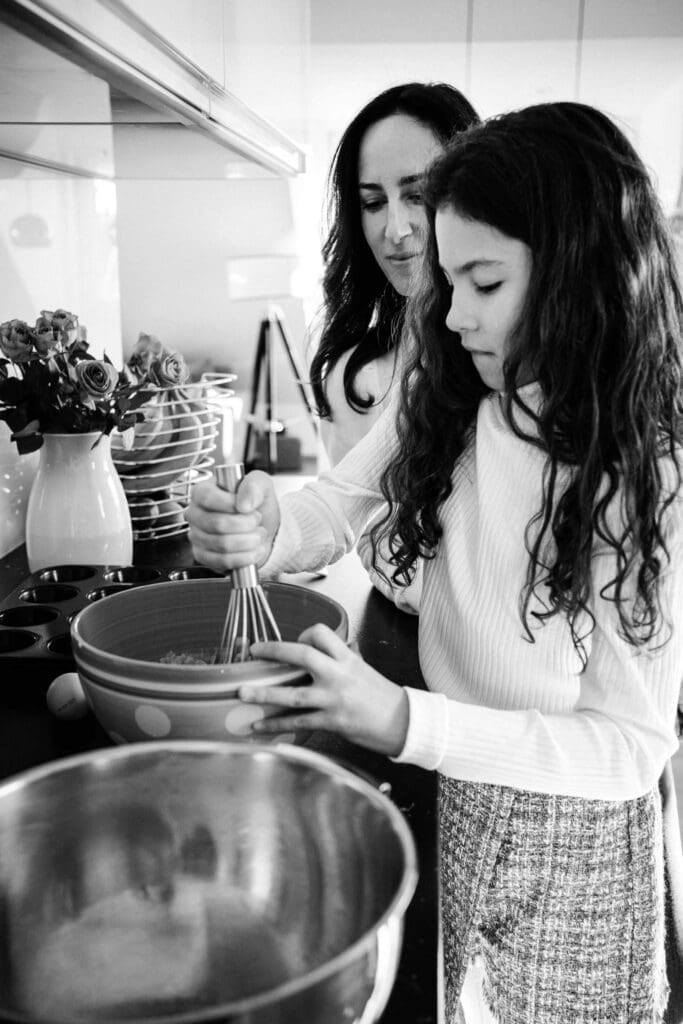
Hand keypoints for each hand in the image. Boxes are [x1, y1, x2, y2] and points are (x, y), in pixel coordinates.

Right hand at [185, 470, 280, 572]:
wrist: (263, 529)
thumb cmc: (257, 505)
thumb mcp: (262, 484)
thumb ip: (254, 485)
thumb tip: (243, 503)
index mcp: (202, 492)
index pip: (207, 497)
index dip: (231, 504)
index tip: (248, 507)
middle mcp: (195, 514)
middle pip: (217, 524)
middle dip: (247, 525)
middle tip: (257, 520)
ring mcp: (196, 536)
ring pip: (223, 544)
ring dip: (249, 541)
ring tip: (257, 534)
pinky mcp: (202, 556)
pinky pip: (222, 561)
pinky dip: (245, 557)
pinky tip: (253, 550)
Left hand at [239, 625, 408, 756]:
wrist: (403, 722)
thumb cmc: (382, 695)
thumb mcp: (363, 667)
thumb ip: (343, 658)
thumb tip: (326, 648)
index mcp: (346, 658)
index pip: (320, 634)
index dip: (302, 635)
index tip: (294, 641)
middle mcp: (338, 675)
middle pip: (302, 656)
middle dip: (274, 652)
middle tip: (254, 651)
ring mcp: (334, 699)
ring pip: (293, 694)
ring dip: (264, 693)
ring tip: (242, 693)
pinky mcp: (332, 722)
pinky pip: (298, 723)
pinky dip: (275, 725)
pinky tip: (258, 726)